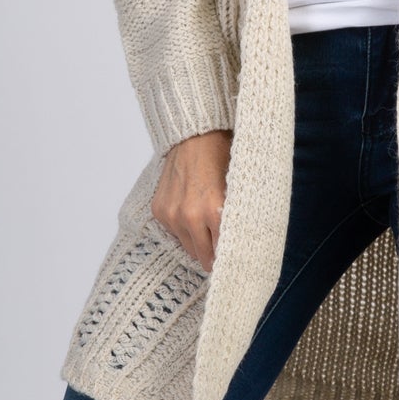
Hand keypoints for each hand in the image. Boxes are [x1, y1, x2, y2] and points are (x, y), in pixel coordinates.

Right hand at [151, 128, 231, 273]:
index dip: (229, 259)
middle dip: (213, 254)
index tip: (234, 263)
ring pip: (187, 248)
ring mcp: (171, 214)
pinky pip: (173, 233)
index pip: (222, 254)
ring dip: (197, 241)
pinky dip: (182, 227)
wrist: (196, 136)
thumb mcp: (238, 191)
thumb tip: (240, 247)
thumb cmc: (223, 159)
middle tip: (221, 247)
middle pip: (203, 257)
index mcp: (214, 213)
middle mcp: (190, 217)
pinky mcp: (159, 210)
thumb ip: (236, 221)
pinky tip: (190, 210)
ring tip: (206, 224)